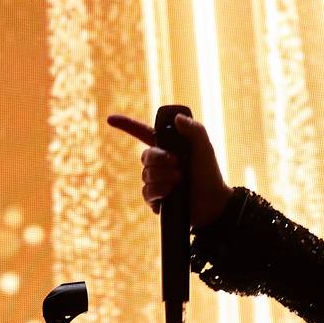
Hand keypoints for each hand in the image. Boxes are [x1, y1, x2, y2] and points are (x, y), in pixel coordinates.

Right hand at [104, 111, 231, 228]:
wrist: (213, 203)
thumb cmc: (210, 174)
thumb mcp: (205, 148)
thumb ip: (194, 130)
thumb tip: (177, 119)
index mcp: (168, 147)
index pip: (142, 133)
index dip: (126, 125)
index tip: (110, 119)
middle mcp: (159, 163)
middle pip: (145, 156)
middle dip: (160, 159)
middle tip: (178, 164)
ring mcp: (156, 182)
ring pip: (146, 175)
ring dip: (163, 177)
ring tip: (180, 181)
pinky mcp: (156, 199)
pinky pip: (147, 193)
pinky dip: (159, 192)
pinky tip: (170, 194)